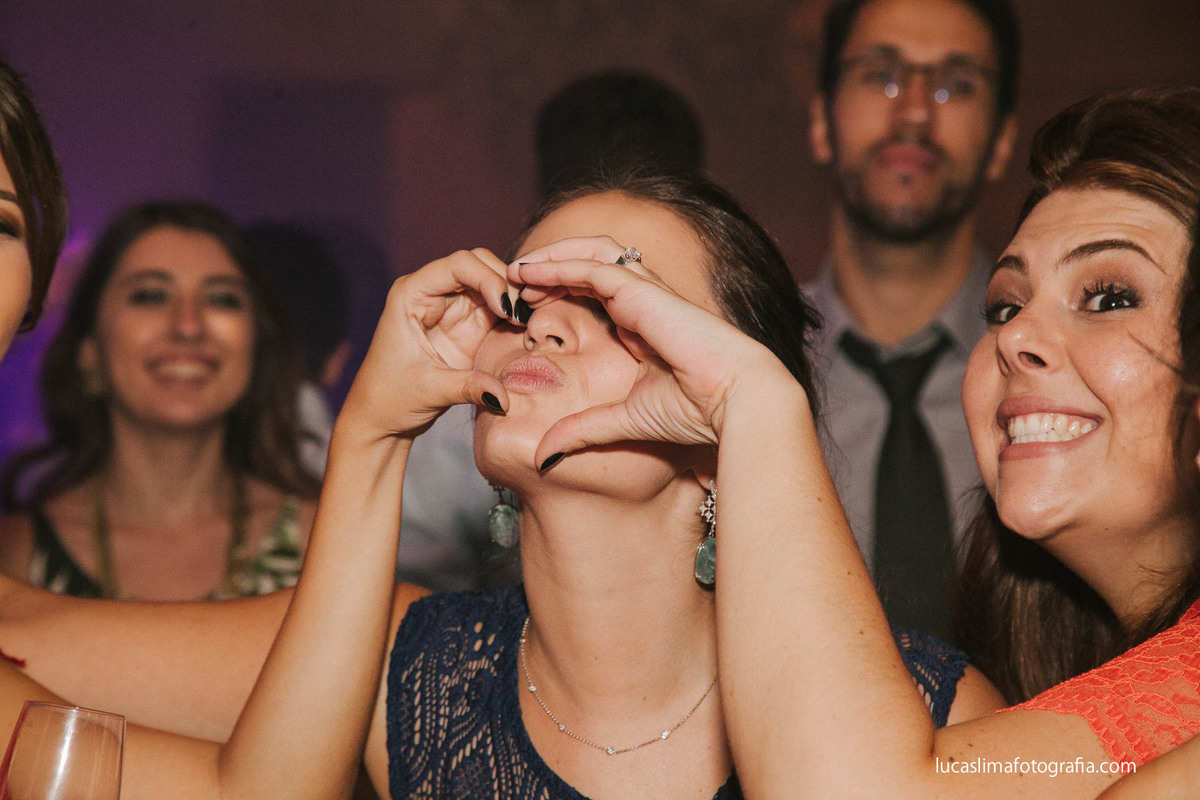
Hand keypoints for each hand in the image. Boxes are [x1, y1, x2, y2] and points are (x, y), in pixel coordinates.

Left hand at [339, 248, 514, 441]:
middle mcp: (433, 293)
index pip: (458, 264)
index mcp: (412, 294)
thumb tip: (505, 396)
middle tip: (527, 314)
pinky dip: (515, 315)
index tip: (506, 308)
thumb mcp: (429, 390)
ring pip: (494, 283)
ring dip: (515, 298)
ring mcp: (453, 308)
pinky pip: (499, 309)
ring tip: (532, 322)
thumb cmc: (390, 397)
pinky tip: (528, 331)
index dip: (488, 278)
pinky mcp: (469, 327)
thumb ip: (468, 386)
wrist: (382, 417)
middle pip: (480, 265)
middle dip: (507, 284)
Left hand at [511, 237, 795, 466]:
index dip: (559, 291)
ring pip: (591, 254)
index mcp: (641, 326)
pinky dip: (559, 265)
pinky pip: (593, 267)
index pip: (595, 294)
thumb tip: (543, 454)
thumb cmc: (695, 411)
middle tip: (513, 280)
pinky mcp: (643, 292)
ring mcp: (645, 293)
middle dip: (551, 267)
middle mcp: (642, 303)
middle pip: (591, 265)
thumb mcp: (623, 421)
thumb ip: (583, 431)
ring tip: (516, 269)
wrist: (735, 401)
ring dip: (551, 257)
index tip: (525, 306)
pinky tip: (530, 272)